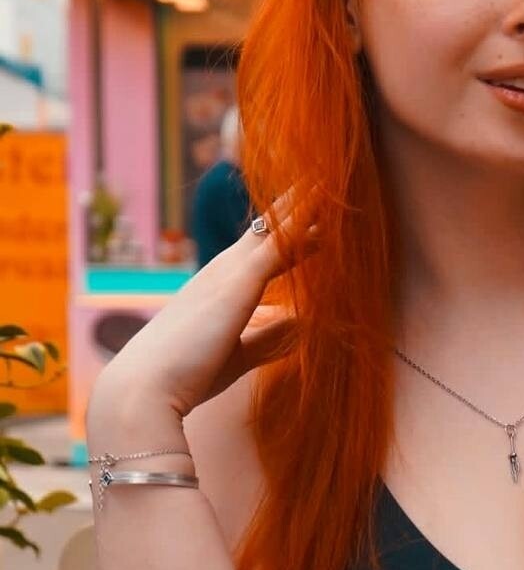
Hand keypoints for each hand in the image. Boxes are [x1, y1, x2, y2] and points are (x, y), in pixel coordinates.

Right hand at [89, 186, 319, 420]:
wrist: (145, 388)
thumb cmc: (183, 375)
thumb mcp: (237, 354)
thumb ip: (269, 338)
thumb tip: (300, 324)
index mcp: (219, 287)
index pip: (258, 250)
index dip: (286, 233)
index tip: (312, 219)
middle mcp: (223, 270)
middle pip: (267, 229)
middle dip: (296, 208)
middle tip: (323, 182)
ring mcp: (230, 272)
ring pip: (276, 230)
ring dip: (304, 206)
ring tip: (331, 181)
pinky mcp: (241, 281)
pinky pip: (279, 244)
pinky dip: (302, 222)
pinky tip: (323, 203)